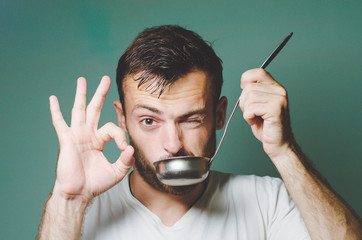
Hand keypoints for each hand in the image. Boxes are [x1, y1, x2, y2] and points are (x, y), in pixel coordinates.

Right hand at [49, 76, 134, 201]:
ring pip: (79, 110)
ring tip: (82, 80)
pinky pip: (60, 123)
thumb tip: (131, 147)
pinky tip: (52, 98)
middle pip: (95, 109)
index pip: (113, 127)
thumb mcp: (117, 171)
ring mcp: (77, 135)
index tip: (124, 147)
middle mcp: (88, 134)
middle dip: (101, 93)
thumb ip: (126, 160)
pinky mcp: (66, 140)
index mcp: (99, 140)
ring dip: (81, 95)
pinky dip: (56, 111)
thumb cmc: (95, 183)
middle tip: (106, 79)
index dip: (121, 135)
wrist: (79, 193)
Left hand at [239, 68, 293, 158]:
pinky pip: (251, 109)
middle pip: (249, 88)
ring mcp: (279, 99)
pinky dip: (248, 117)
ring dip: (246, 111)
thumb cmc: (266, 126)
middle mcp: (279, 90)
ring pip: (249, 98)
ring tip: (255, 118)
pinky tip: (256, 122)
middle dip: (244, 102)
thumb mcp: (258, 105)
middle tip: (252, 113)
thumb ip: (253, 92)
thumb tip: (243, 84)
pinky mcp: (275, 109)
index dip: (246, 80)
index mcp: (275, 87)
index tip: (245, 93)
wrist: (278, 144)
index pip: (258, 72)